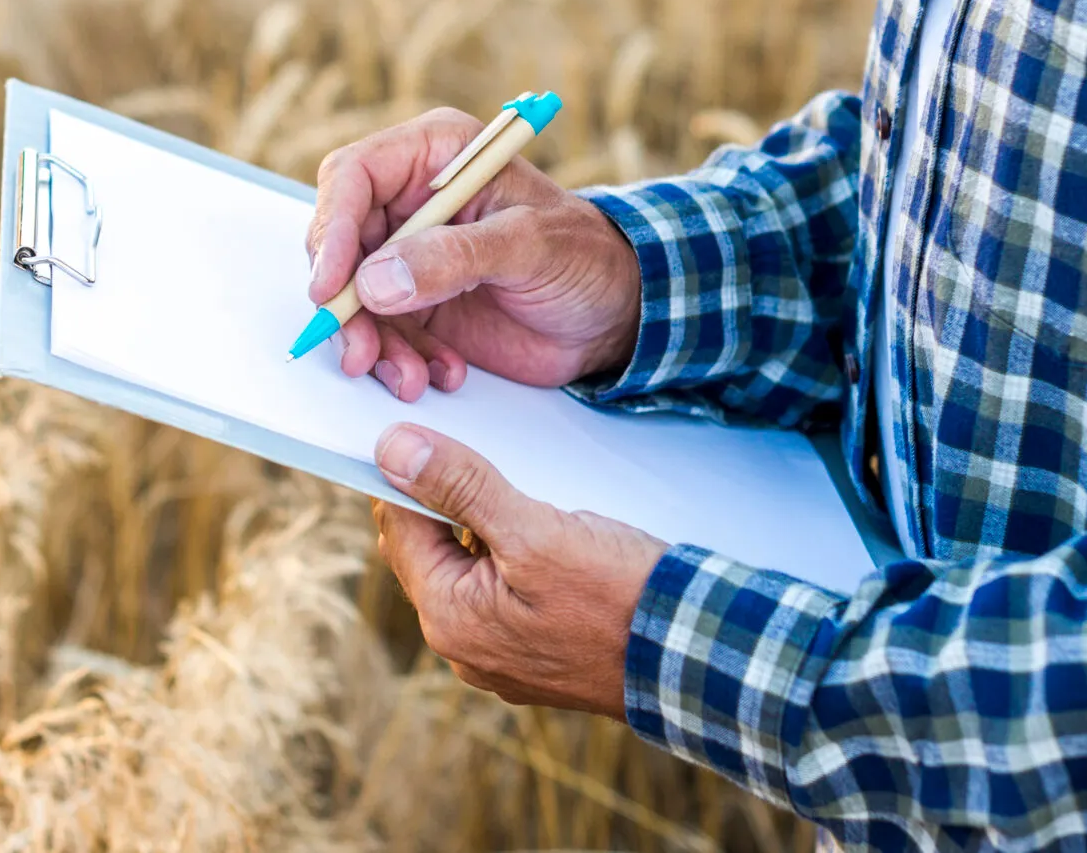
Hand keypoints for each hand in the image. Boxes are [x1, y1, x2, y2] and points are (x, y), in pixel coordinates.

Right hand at [306, 107, 642, 401]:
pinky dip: (399, 362)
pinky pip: (379, 334)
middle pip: (338, 242)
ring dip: (373, 344)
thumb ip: (455, 258)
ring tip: (412, 378)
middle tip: (361, 352)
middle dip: (344, 303)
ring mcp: (407, 255)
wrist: (612, 313)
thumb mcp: (530, 246)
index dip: (332, 228)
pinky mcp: (413, 304)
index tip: (330, 286)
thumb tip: (376, 279)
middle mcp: (410, 201)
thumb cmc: (584, 256)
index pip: (353, 177)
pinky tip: (442, 374)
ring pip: (352, 297)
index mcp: (435, 155)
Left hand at [371, 424, 666, 718]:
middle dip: (448, 500)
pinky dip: (512, 557)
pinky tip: (547, 532)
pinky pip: (502, 593)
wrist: (695, 656)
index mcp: (449, 618)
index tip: (423, 430)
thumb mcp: (535, 530)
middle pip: (431, 549)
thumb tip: (391, 450)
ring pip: (469, 568)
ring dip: (485, 526)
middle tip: (483, 455)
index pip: (400, 527)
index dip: (406, 474)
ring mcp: (500, 655)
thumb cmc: (619, 596)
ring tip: (524, 491)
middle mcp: (463, 647)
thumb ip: (460, 488)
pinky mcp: (535, 654)